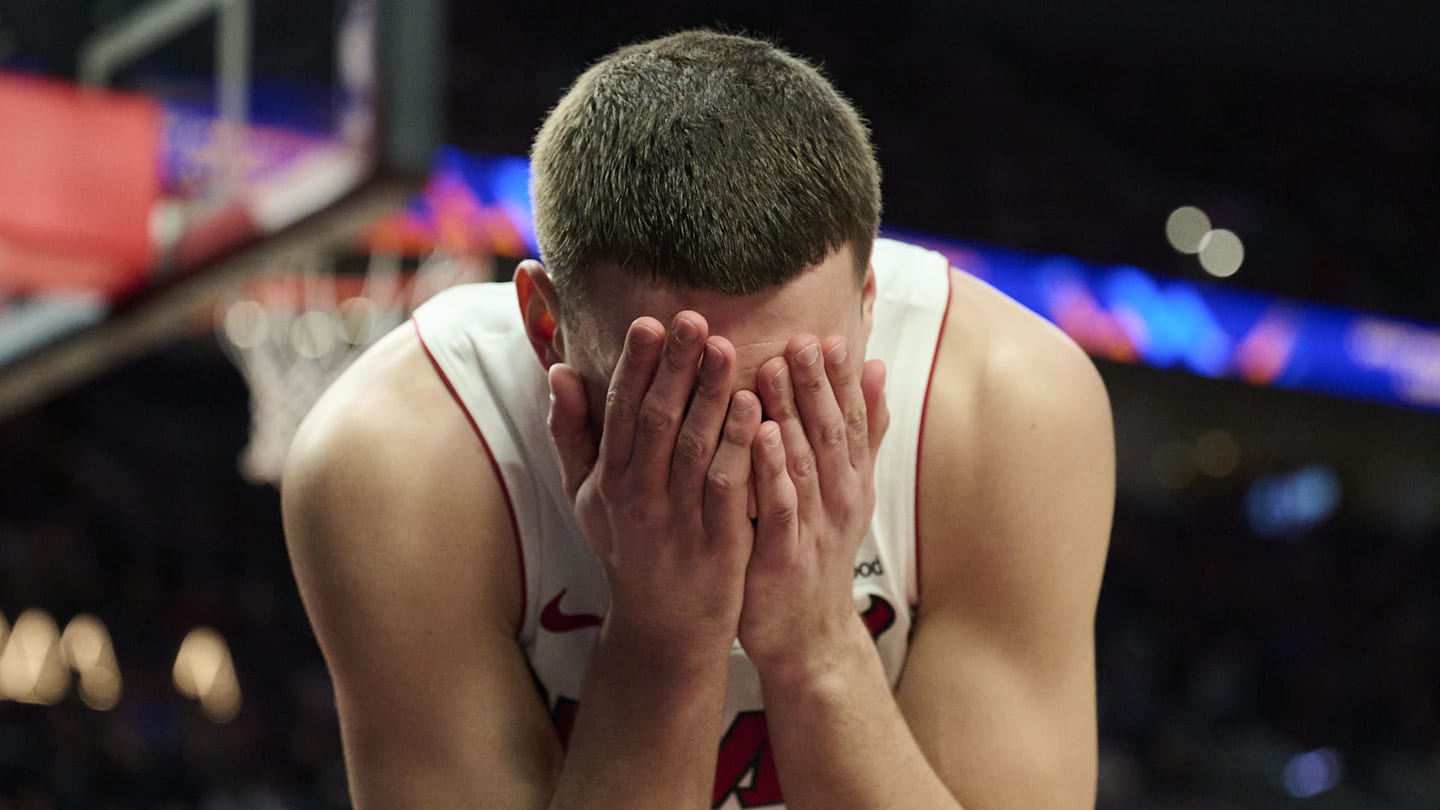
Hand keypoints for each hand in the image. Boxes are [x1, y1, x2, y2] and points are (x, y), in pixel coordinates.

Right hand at [547, 312, 762, 658]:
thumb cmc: (628, 548)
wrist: (664, 629)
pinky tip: (756, 408)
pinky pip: (730, 487)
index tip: (650, 321)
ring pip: (695, 448)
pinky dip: (740, 446)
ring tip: (727, 347)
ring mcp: (680, 520)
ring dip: (710, 395)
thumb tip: (557, 371)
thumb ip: (571, 433)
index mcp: (610, 479)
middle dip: (675, 367)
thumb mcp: (586, 496)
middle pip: (657, 421)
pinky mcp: (720, 543)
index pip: (621, 411)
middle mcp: (640, 496)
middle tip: (693, 318)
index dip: (635, 365)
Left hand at [738, 334, 889, 674]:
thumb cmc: (817, 553)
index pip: (853, 417)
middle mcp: (840, 499)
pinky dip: (772, 470)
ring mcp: (815, 527)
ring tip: (774, 367)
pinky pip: (779, 505)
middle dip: (818, 382)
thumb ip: (864, 432)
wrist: (808, 637)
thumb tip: (878, 365)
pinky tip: (758, 436)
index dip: (844, 376)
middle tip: (803, 336)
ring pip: (806, 461)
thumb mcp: (848, 490)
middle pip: (833, 431)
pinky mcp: (785, 555)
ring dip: (792, 412)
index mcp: (853, 480)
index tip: (832, 332)